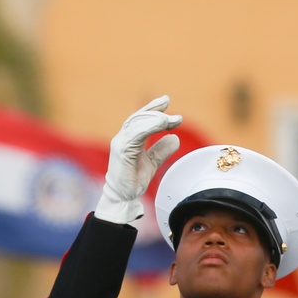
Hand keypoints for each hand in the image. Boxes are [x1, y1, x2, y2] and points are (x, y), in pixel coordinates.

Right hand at [94, 95, 181, 224]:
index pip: (140, 118)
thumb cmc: (133, 179)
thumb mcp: (152, 162)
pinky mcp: (122, 151)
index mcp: (129, 139)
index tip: (166, 101)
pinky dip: (149, 127)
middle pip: (139, 117)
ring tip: (170, 120)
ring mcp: (121, 143)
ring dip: (156, 119)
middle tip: (176, 117)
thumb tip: (175, 138)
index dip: (152, 108)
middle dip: (157, 112)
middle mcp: (123, 138)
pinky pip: (136, 134)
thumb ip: (161, 150)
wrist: (123, 196)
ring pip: (138, 124)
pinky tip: (161, 124)